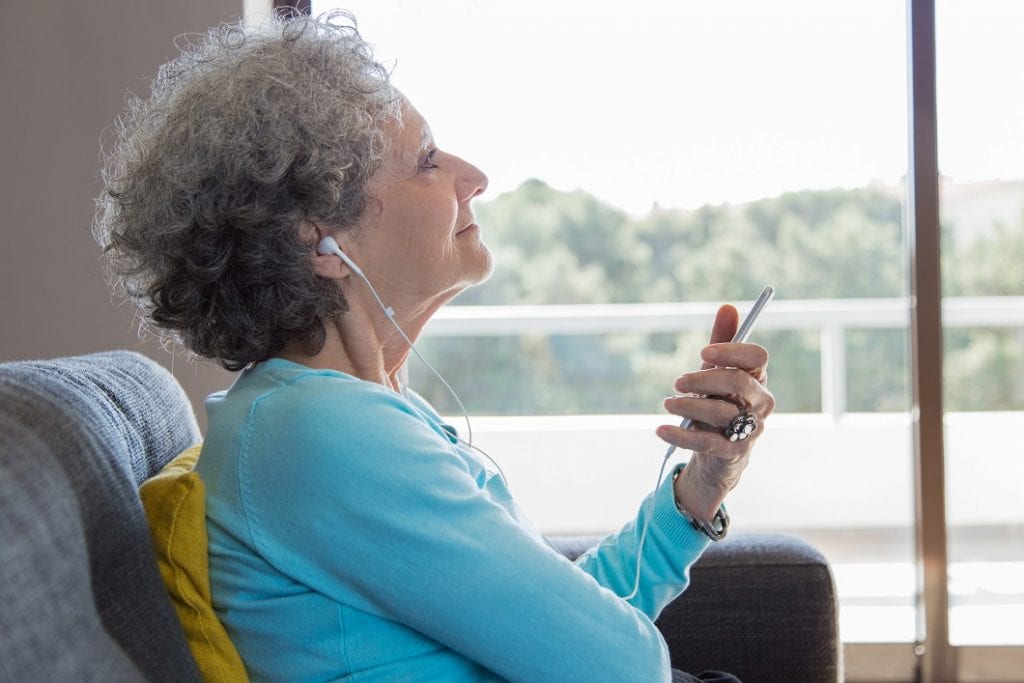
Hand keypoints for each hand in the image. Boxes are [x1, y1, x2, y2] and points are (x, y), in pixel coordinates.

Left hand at [657, 304, 774, 520]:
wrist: (716, 455)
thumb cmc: (717, 405)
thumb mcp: (714, 373)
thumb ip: (722, 343)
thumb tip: (727, 307)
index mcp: (757, 379)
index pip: (757, 357)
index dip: (731, 351)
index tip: (703, 352)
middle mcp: (760, 403)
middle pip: (739, 382)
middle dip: (704, 378)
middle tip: (678, 381)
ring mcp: (751, 429)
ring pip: (722, 412)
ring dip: (688, 405)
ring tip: (667, 403)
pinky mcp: (735, 452)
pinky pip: (708, 442)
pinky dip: (680, 435)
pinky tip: (660, 429)